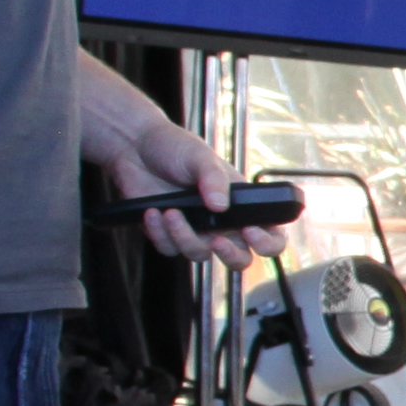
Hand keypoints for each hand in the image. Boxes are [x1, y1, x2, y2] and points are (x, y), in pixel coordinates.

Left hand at [106, 135, 267, 269]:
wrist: (135, 146)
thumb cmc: (175, 147)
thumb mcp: (199, 156)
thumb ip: (213, 179)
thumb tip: (221, 205)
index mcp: (239, 204)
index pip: (269, 233)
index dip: (267, 242)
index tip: (250, 231)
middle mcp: (221, 223)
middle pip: (239, 259)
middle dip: (230, 255)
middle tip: (216, 240)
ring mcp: (195, 231)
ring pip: (199, 255)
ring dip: (184, 237)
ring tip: (170, 212)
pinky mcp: (168, 235)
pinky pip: (169, 248)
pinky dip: (160, 232)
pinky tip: (153, 211)